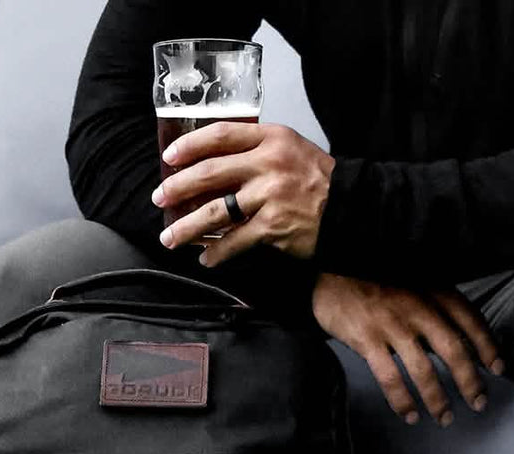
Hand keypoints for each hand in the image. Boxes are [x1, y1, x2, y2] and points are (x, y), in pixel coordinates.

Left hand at [152, 123, 333, 265]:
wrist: (353, 210)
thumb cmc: (321, 183)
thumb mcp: (293, 151)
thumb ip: (259, 152)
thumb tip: (215, 167)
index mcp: (272, 138)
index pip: (222, 134)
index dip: (191, 145)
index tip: (169, 157)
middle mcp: (269, 163)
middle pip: (210, 172)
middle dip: (178, 187)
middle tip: (159, 199)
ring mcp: (270, 196)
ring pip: (216, 211)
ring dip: (187, 227)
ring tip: (170, 238)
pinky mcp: (273, 226)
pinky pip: (235, 241)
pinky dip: (217, 253)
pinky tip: (206, 259)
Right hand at [312, 273, 503, 425]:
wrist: (331, 268)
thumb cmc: (374, 277)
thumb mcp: (413, 281)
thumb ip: (434, 306)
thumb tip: (458, 340)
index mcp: (432, 290)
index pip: (470, 320)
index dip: (487, 346)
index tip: (498, 369)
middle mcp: (418, 307)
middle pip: (453, 350)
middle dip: (469, 382)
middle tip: (478, 403)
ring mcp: (392, 325)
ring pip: (423, 370)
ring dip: (437, 398)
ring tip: (445, 418)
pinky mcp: (367, 339)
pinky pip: (390, 377)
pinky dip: (402, 400)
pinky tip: (410, 415)